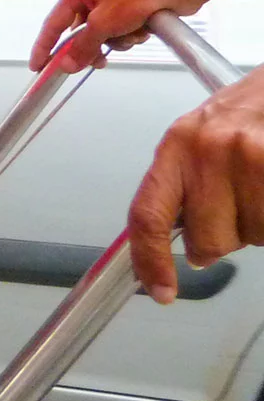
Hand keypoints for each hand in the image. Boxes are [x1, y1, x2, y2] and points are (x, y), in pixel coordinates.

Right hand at [29, 0, 259, 71]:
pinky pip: (120, 32)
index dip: (44, 47)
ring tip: (131, 36)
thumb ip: (82, 47)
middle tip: (97, 62)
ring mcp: (113, 1)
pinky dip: (130, 36)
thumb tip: (66, 66)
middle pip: (81, 32)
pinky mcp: (131, 9)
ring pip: (103, 35)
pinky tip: (142, 30)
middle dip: (93, 46)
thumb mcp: (104, 24)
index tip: (37, 66)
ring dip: (117, 41)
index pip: (53, 23)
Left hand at [127, 66, 263, 302]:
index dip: (149, 260)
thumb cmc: (252, 109)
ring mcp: (248, 155)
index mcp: (176, 146)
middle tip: (241, 206)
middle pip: (207, 238)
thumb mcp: (205, 138)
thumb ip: (188, 188)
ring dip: (261, 224)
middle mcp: (206, 150)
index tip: (160, 290)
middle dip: (226, 238)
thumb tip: (193, 250)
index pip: (147, 215)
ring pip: (252, 235)